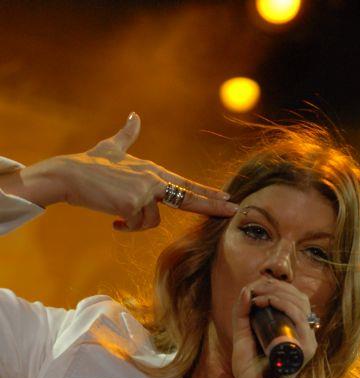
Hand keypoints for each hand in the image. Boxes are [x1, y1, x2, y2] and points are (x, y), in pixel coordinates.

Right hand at [34, 113, 237, 229]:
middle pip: (188, 197)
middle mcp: (154, 179)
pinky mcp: (134, 203)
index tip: (227, 197)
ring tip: (116, 213)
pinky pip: (136, 224)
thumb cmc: (90, 164)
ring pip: (151, 221)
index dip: (207, 192)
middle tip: (235, 210)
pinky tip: (112, 218)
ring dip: (134, 222)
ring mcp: (145, 190)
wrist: (70, 174)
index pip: (186, 184)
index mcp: (153, 171)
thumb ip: (127, 135)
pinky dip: (125, 226)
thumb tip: (135, 115)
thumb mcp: (112, 148)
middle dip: (213, 205)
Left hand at [232, 277, 317, 377]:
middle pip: (299, 297)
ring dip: (278, 294)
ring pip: (300, 304)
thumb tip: (246, 289)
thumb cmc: (249, 368)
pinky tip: (268, 302)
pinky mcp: (305, 349)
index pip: (293, 297)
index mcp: (292, 328)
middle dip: (276, 286)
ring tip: (259, 297)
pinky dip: (284, 306)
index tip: (256, 285)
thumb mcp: (242, 334)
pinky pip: (300, 320)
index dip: (277, 286)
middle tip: (256, 288)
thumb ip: (242, 314)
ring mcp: (307, 340)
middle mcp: (303, 332)